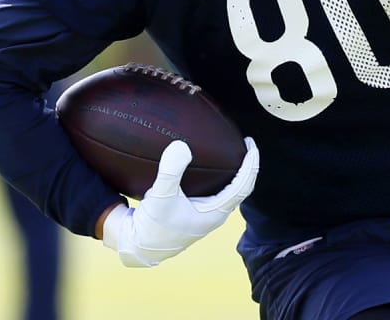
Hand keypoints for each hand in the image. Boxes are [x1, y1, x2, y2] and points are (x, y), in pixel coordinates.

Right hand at [101, 138, 258, 267]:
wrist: (139, 246)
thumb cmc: (152, 226)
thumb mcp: (160, 197)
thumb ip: (170, 171)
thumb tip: (181, 146)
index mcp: (214, 214)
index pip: (243, 186)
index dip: (250, 164)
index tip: (250, 144)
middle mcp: (215, 215)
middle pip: (242, 188)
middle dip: (247, 166)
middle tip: (247, 143)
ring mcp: (206, 215)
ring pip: (230, 191)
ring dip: (236, 173)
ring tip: (233, 152)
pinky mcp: (196, 213)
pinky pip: (217, 193)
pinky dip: (221, 178)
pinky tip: (209, 166)